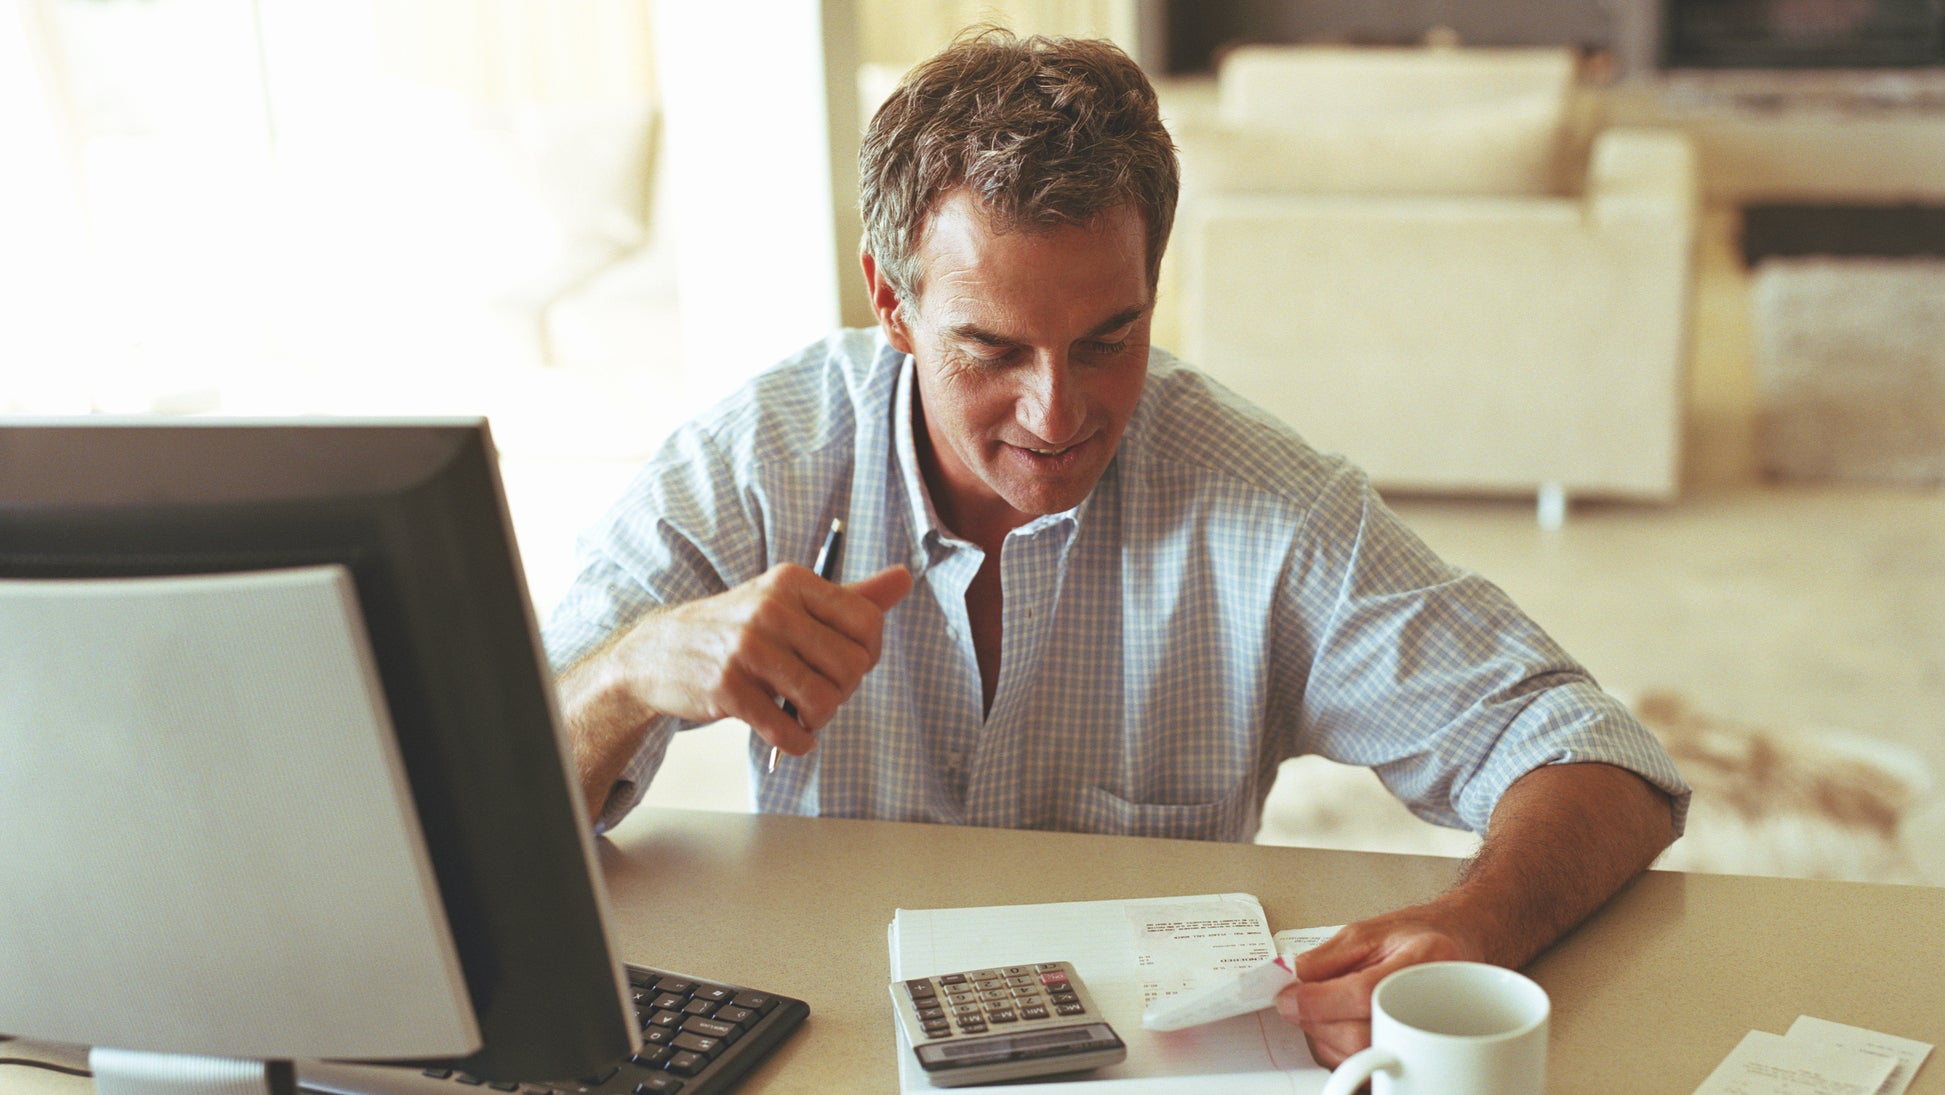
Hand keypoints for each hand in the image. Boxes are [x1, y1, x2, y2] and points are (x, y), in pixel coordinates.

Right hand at [616, 562, 913, 753]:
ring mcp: (747, 648)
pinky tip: (788, 736)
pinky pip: (787, 730)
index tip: (846, 666)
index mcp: (792, 582)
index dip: (867, 655)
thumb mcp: (788, 601)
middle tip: (819, 695)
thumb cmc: (737, 630)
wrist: (658, 653)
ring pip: (824, 700)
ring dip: (820, 720)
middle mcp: (771, 608)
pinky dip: (797, 743)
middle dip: (843, 692)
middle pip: (851, 666)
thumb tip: (906, 578)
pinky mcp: (727, 689)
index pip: (868, 623)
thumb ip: (850, 597)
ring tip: (804, 716)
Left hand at [1274, 905, 1484, 1066]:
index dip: (1318, 1000)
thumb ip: (1326, 958)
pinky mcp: (1415, 1055)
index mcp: (1424, 958)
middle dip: (1314, 1021)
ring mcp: (1429, 1034)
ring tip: (1319, 1009)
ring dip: (1323, 1037)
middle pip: (1360, 1034)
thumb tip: (1291, 982)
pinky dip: (1339, 1050)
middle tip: (1294, 1002)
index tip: (1288, 996)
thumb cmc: (1417, 937)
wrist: (1455, 946)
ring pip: (1361, 1056)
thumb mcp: (1366, 932)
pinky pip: (1368, 1065)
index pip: (1363, 993)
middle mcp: (1432, 999)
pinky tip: (1337, 1026)